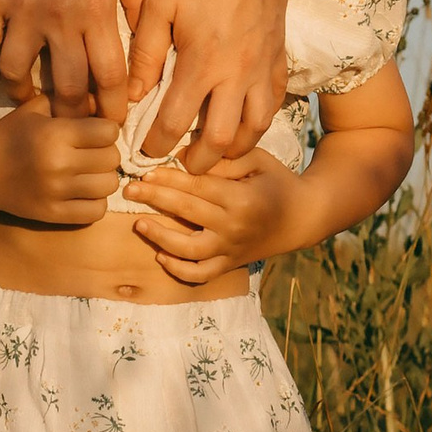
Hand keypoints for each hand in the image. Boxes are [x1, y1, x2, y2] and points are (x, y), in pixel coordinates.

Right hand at [0, 0, 150, 112]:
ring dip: (24, 93)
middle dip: (72, 116)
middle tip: (74, 124)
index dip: (113, 109)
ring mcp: (21, 13)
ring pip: (17, 74)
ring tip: (32, 98)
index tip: (114, 124)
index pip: (108, 77)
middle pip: (66, 88)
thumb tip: (150, 43)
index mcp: (96, 11)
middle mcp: (59, 19)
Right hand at [0, 99, 124, 226]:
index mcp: (56, 134)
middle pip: (112, 159)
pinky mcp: (53, 214)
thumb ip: (67, 102)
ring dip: (103, 178)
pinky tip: (83, 193)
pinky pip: (96, 211)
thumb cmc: (9, 135)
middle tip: (92, 154)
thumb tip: (99, 100)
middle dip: (106, 153)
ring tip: (90, 174)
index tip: (95, 133)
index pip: (109, 132)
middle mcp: (59, 163)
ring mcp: (57, 192)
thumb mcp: (35, 110)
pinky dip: (95, 202)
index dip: (105, 130)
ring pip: (108, 185)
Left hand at [123, 148, 304, 281]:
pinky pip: (200, 274)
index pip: (197, 187)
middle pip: (187, 212)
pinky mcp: (229, 264)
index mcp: (241, 198)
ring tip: (139, 224)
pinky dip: (178, 270)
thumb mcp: (256, 160)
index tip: (145, 171)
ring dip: (160, 237)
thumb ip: (223, 159)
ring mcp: (231, 249)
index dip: (168, 179)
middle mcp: (234, 227)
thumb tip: (183, 157)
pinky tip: (160, 255)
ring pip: (189, 250)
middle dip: (154, 199)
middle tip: (129, 189)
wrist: (302, 217)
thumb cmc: (276, 181)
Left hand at [127, 0, 288, 163]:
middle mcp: (236, 74)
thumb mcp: (158, 2)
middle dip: (198, 162)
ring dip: (233, 148)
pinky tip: (242, 122)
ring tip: (214, 152)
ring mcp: (262, 67)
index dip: (155, 145)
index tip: (142, 152)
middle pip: (219, 140)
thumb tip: (133, 95)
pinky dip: (258, 121)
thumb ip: (145, 53)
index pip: (174, 122)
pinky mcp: (279, 57)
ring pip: (254, 128)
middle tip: (180, 165)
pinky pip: (274, 103)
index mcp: (202, 62)